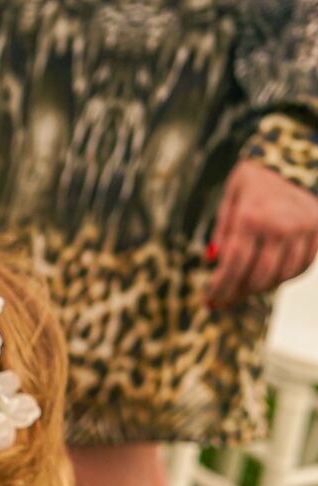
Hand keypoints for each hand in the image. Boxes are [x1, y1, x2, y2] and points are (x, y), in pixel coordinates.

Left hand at [205, 158, 317, 309]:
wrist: (291, 156)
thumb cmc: (253, 180)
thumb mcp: (229, 200)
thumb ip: (222, 233)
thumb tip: (215, 263)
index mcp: (251, 217)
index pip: (233, 266)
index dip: (220, 288)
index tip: (209, 302)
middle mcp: (279, 224)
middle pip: (257, 276)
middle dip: (237, 294)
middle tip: (223, 302)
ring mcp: (302, 227)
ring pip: (282, 275)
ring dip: (261, 289)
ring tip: (245, 290)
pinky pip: (303, 265)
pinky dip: (285, 277)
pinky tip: (269, 279)